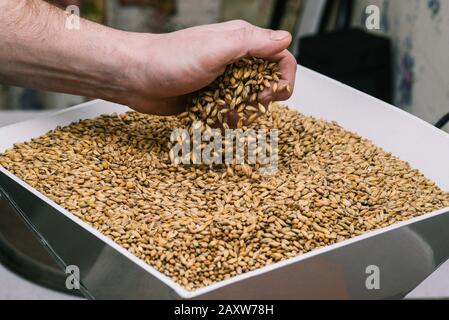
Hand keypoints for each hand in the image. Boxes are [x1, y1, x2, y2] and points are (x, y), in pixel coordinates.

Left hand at [122, 20, 296, 114]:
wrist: (134, 77)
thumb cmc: (170, 59)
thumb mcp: (215, 48)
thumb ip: (252, 43)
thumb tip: (286, 38)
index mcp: (241, 42)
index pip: (280, 59)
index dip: (282, 80)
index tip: (268, 95)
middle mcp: (235, 60)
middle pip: (267, 84)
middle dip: (259, 101)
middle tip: (240, 105)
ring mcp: (222, 80)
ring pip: (248, 102)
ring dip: (239, 113)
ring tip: (219, 112)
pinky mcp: (210, 97)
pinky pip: (229, 113)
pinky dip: (223, 120)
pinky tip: (210, 119)